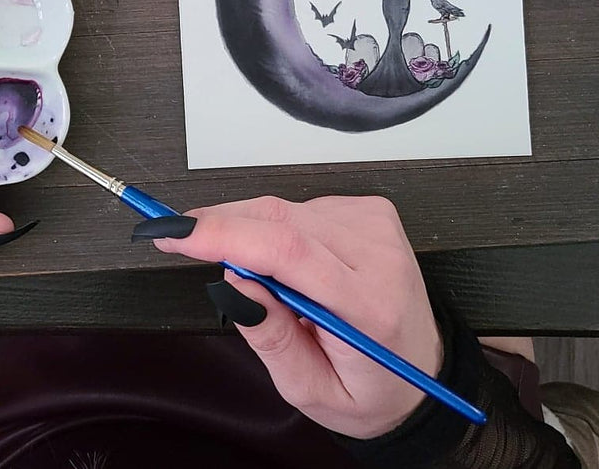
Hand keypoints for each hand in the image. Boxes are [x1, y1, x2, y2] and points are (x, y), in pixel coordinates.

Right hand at [149, 195, 442, 438]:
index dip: (223, 235)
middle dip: (219, 224)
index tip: (176, 234)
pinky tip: (292, 263)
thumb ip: (270, 337)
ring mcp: (378, 227)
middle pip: (280, 218)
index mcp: (368, 307)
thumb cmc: (372, 386)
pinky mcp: (373, 211)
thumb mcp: (311, 390)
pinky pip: (304, 207)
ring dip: (253, 233)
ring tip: (260, 280)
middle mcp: (379, 256)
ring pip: (286, 209)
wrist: (422, 372)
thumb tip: (232, 282)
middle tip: (178, 238)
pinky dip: (281, 230)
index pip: (287, 252)